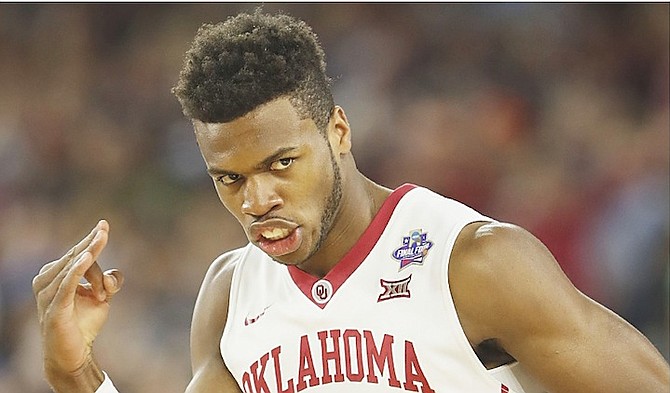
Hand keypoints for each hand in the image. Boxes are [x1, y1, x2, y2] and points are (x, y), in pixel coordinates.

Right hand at [32, 220, 122, 390]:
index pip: (78, 252)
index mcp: (54, 274)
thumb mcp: (102, 297)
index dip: (92, 240)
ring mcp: (47, 293)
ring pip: (77, 268)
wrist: (74, 354)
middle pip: (78, 257)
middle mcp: (46, 280)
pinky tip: (87, 257)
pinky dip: (77, 269)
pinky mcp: (54, 307)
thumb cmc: (83, 323)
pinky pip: (67, 284)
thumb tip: (114, 276)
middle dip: (95, 251)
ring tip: (104, 292)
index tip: (104, 224)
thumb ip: (111, 280)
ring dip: (97, 278)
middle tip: (105, 231)